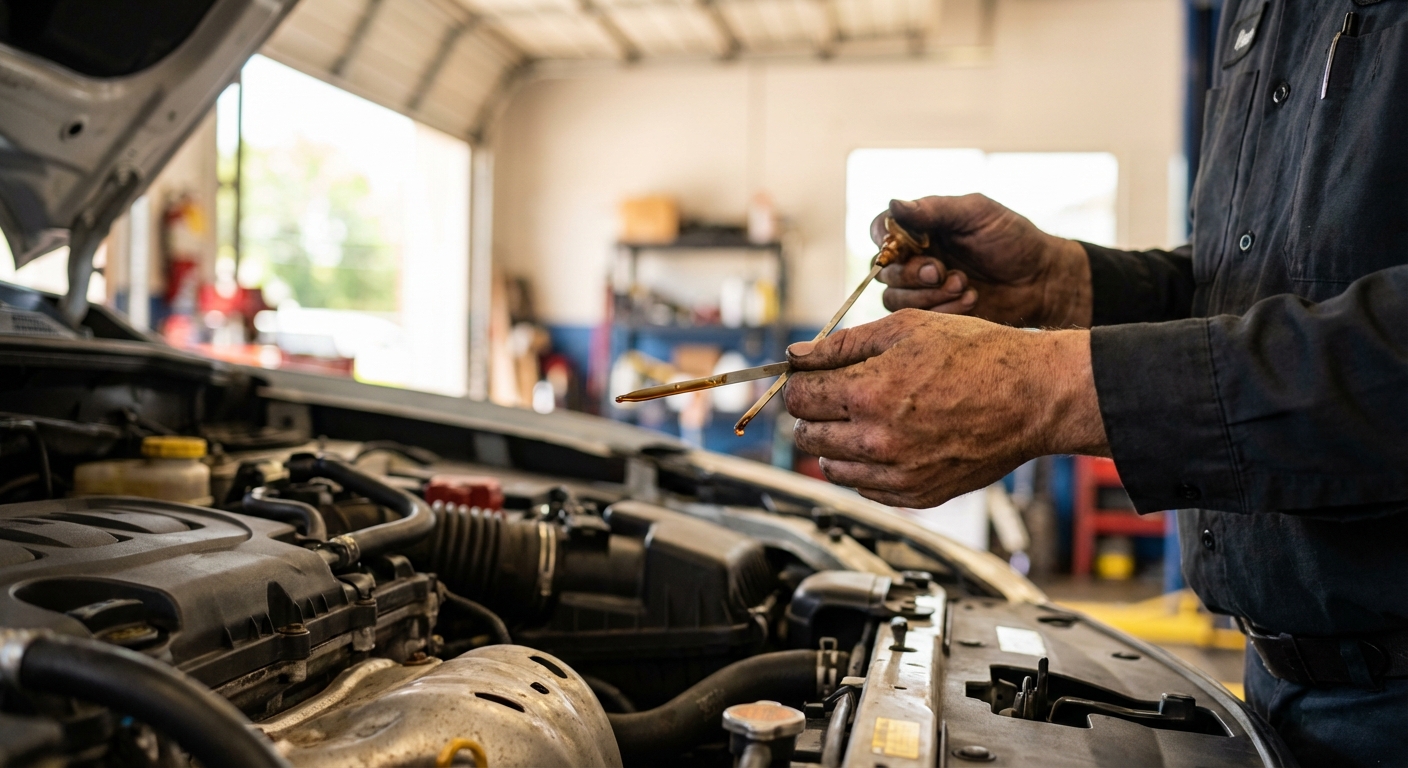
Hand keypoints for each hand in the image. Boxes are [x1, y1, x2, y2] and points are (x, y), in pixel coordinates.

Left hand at [784, 309, 1108, 507]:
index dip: (798, 383)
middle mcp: (877, 441)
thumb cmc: (976, 353)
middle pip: (805, 436)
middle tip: (834, 395)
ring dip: (834, 442)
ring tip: (863, 417)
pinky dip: (863, 467)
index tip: (810, 376)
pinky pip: (864, 488)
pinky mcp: (917, 495)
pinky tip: (886, 440)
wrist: (1032, 396)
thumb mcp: (904, 328)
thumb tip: (795, 354)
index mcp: (868, 393)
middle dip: (811, 413)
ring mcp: (897, 474)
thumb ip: (841, 344)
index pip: (797, 398)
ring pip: (830, 467)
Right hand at [871, 194, 1091, 327]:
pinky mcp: (935, 314)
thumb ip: (934, 209)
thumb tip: (894, 203)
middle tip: (940, 271)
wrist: (1041, 280)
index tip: (905, 246)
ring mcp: (923, 288)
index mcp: (921, 228)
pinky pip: (917, 319)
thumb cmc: (1012, 239)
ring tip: (963, 285)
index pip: (880, 230)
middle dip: (911, 274)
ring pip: (894, 299)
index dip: (882, 239)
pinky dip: (943, 311)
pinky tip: (972, 299)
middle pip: (883, 271)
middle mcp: (915, 257)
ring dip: (928, 295)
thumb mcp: (975, 213)